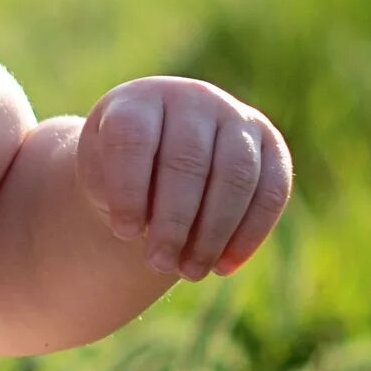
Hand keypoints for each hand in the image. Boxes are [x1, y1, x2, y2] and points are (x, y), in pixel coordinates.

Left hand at [75, 77, 291, 280]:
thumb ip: (114, 191)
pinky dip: (249, 233)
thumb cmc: (118, 168)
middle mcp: (192, 99)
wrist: (159, 155)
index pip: (133, 140)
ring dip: (213, 233)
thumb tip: (144, 231)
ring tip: (189, 272)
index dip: (128, 190)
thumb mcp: (100, 174)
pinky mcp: (271, 144)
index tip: (122, 233)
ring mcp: (237, 117)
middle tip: (158, 263)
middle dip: (173, 222)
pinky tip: (224, 266)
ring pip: (235, 177)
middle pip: (188, 162)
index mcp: (139, 100)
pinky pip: (271, 191)